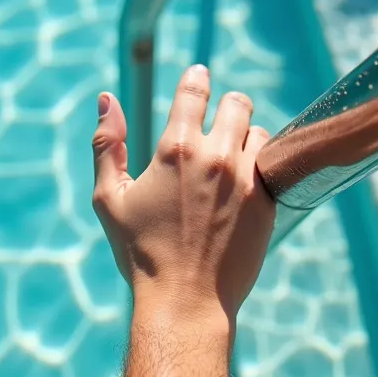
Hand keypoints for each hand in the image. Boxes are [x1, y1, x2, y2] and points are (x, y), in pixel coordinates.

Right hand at [90, 64, 275, 331]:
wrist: (186, 301)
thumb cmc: (140, 252)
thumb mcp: (109, 198)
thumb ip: (106, 145)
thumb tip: (106, 99)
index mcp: (175, 149)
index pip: (195, 91)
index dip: (197, 78)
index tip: (199, 74)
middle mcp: (216, 156)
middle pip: (237, 104)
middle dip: (228, 106)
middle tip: (220, 117)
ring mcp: (247, 179)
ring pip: (258, 133)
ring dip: (245, 137)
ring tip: (230, 156)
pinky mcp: (267, 202)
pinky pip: (271, 165)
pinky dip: (258, 165)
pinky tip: (243, 182)